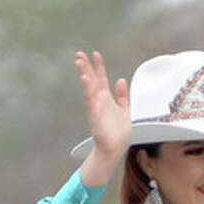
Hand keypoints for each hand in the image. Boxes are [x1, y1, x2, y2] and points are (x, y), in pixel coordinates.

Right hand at [75, 50, 130, 183]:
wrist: (114, 149)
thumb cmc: (117, 133)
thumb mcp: (124, 110)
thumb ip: (122, 95)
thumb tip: (121, 80)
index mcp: (107, 99)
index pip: (102, 79)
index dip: (99, 67)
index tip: (95, 54)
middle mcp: (100, 102)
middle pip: (92, 81)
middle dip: (87, 67)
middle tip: (80, 54)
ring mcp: (97, 109)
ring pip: (90, 89)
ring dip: (85, 75)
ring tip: (80, 63)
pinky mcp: (96, 117)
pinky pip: (92, 103)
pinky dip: (89, 92)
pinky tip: (86, 82)